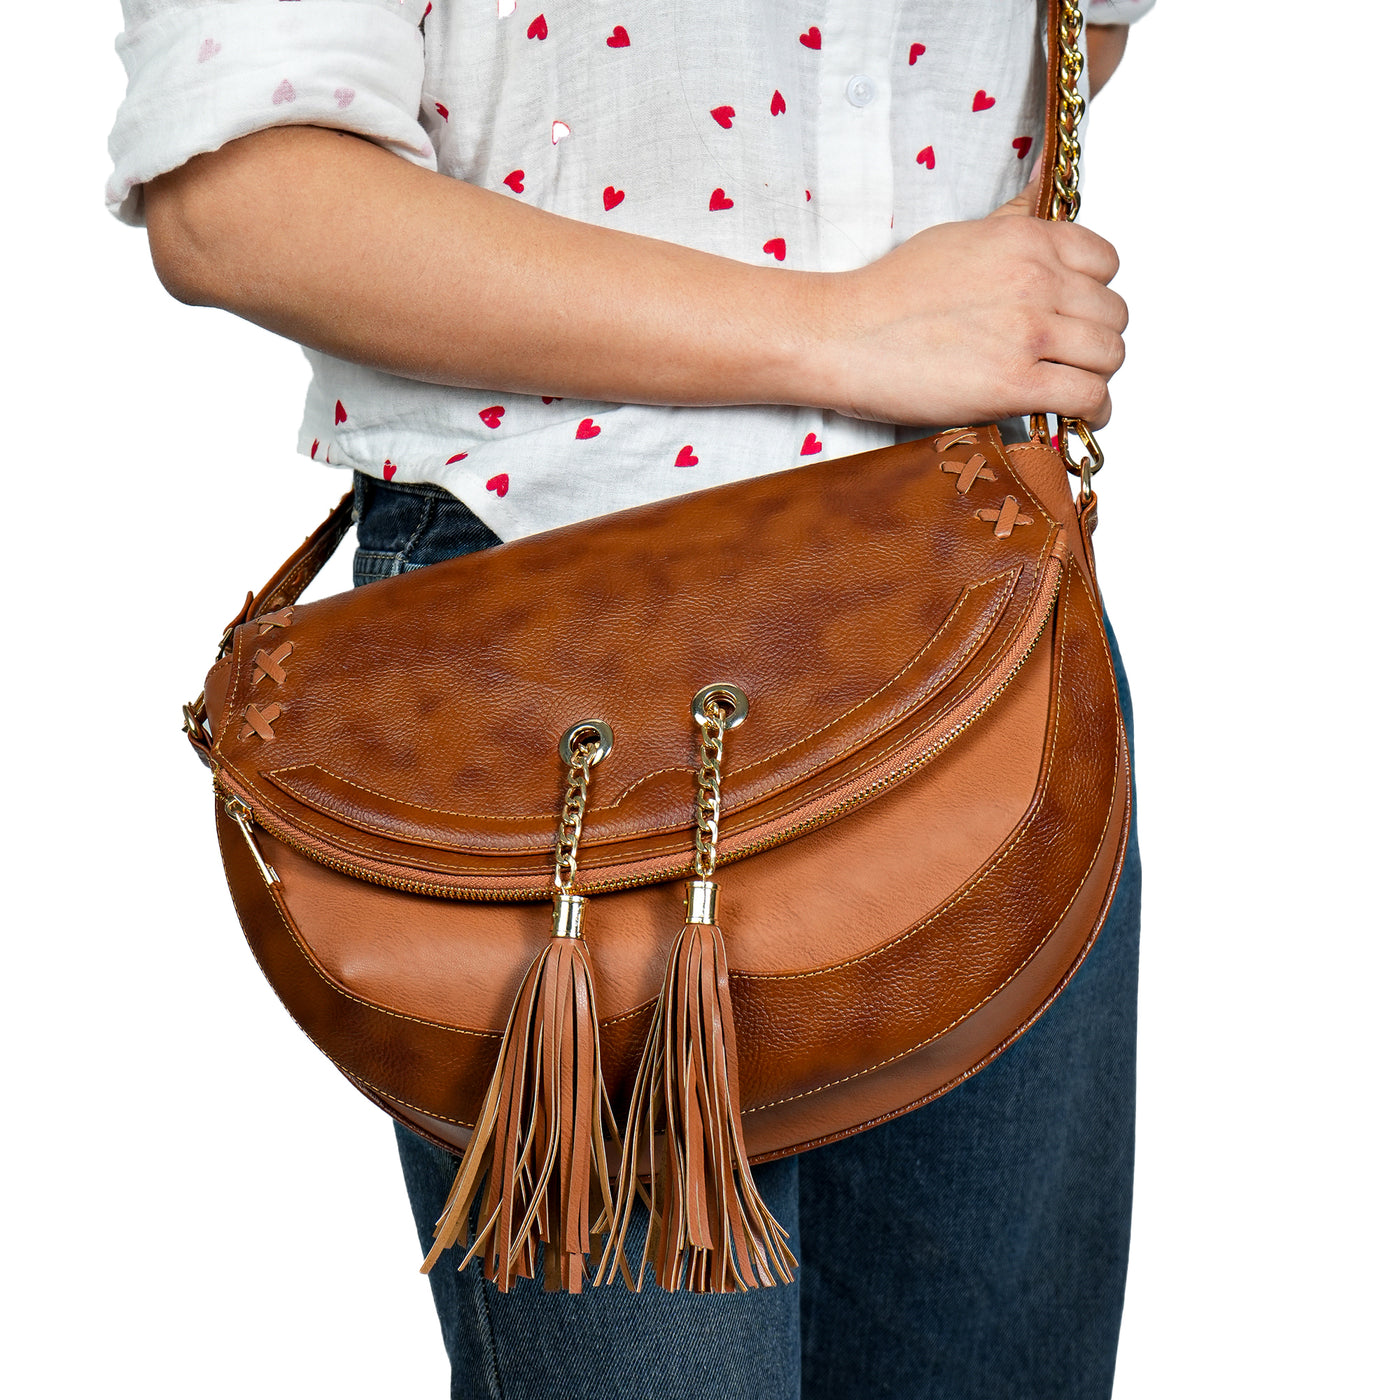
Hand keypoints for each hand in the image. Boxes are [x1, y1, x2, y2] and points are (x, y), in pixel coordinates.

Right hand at [808, 160, 1126, 430]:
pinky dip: (1093, 409)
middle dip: (1096, 337)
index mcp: (1026, 240)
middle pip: (1113, 313)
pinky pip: (1088, 396)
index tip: (1077, 311)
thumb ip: (1014, 218)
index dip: (1095, 291)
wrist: (844, 336)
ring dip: (1097, 374)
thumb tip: (1045, 180)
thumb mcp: (961, 233)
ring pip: (1109, 355)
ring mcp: (1028, 333)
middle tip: (1072, 355)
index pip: (1106, 262)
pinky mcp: (1015, 383)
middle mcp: (1035, 281)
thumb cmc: (890, 292)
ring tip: (1075, 384)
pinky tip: (1079, 413)